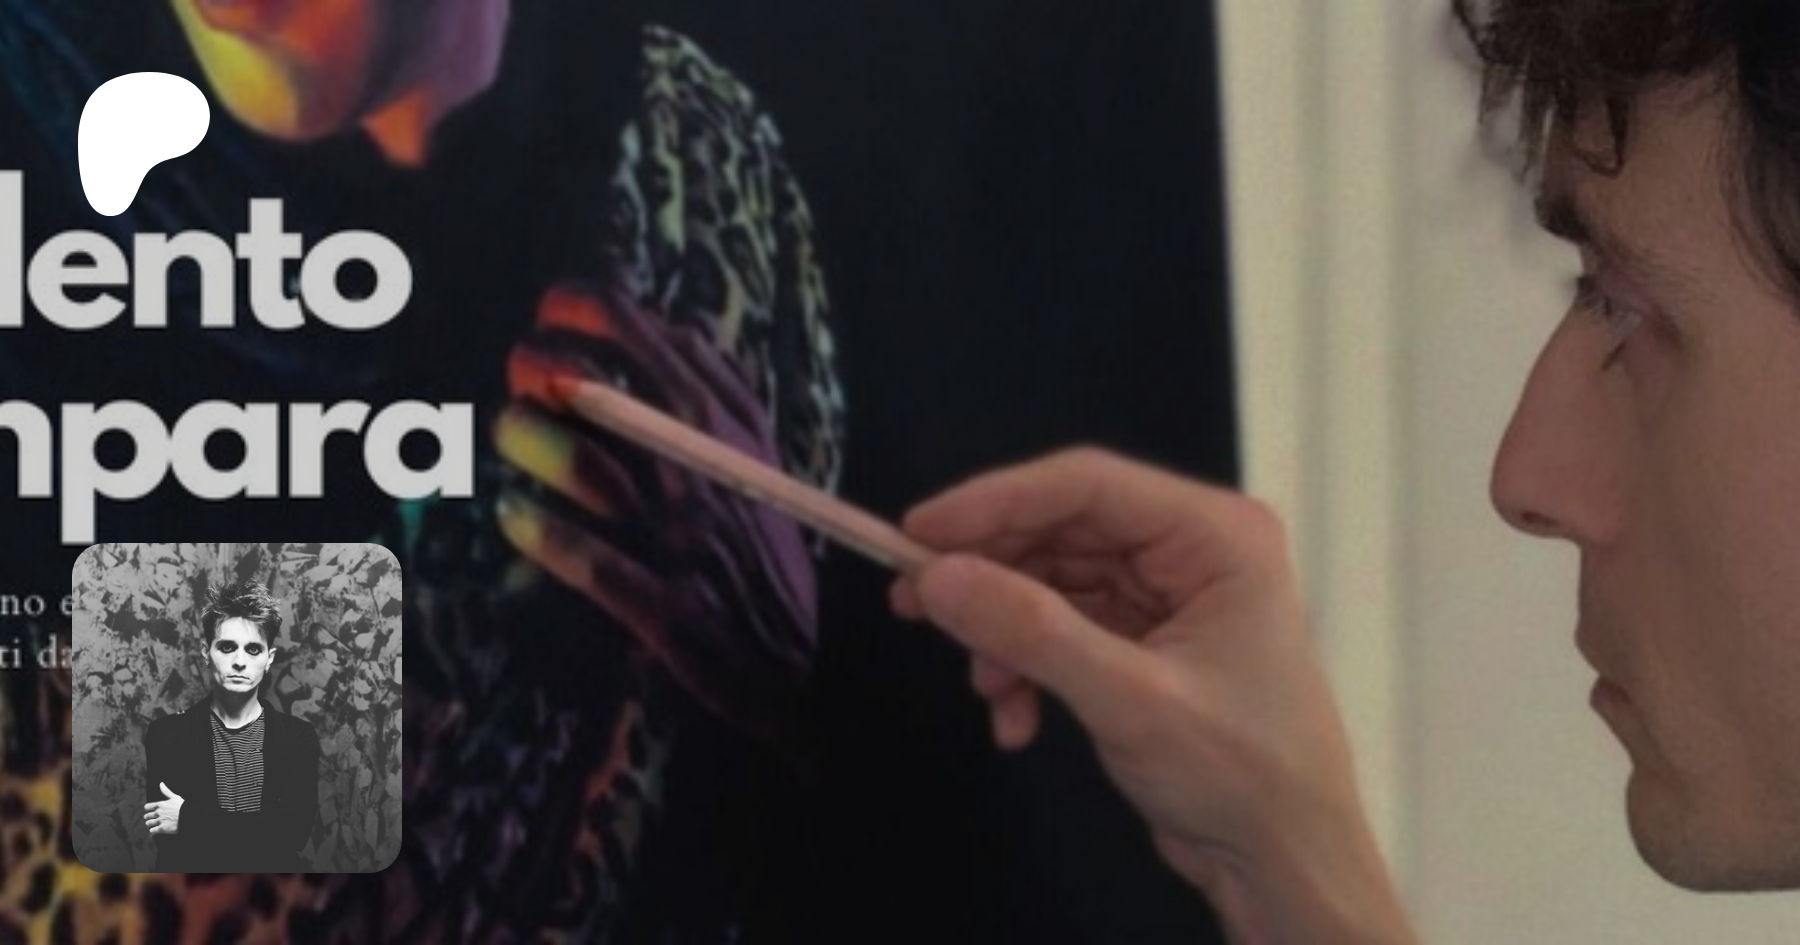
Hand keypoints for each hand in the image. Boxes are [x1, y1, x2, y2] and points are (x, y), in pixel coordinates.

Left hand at [143, 781, 182, 835]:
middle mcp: (158, 813)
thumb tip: (161, 784)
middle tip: (153, 819)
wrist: (189, 817)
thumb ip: (166, 791)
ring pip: (148, 823)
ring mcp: (159, 821)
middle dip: (149, 818)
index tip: (150, 810)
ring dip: (151, 824)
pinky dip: (152, 832)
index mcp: (160, 805)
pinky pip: (152, 831)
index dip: (148, 809)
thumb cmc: (183, 807)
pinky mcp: (162, 828)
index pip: (147, 807)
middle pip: (147, 816)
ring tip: (154, 825)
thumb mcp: (175, 797)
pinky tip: (155, 832)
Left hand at [496, 282, 817, 734]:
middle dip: (545, 364)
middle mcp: (706, 474)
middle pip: (611, 393)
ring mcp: (684, 539)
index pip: (663, 342)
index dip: (593, 310)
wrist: (795, 668)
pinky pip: (587, 561)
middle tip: (520, 368)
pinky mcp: (666, 607)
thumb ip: (726, 395)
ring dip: (530, 439)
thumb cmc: (761, 552)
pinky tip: (513, 515)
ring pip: (588, 467)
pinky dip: (540, 533)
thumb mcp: (761, 462)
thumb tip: (687, 321)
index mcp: (732, 433)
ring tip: (510, 430)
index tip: (553, 308)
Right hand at [889, 449, 1414, 944]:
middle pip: (1061, 531)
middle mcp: (1192, 548)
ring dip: (1007, 634)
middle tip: (915, 603)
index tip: (917, 532)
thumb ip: (1031, 632)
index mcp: (1215, 534)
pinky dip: (1028, 666)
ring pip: (1053, 582)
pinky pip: (1063, 628)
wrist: (1286, 862)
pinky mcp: (1144, 640)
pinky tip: (1015, 718)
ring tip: (985, 688)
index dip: (994, 502)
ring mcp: (1167, 595)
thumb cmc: (1241, 775)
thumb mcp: (1130, 699)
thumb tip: (936, 579)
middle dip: (992, 575)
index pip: (1086, 486)